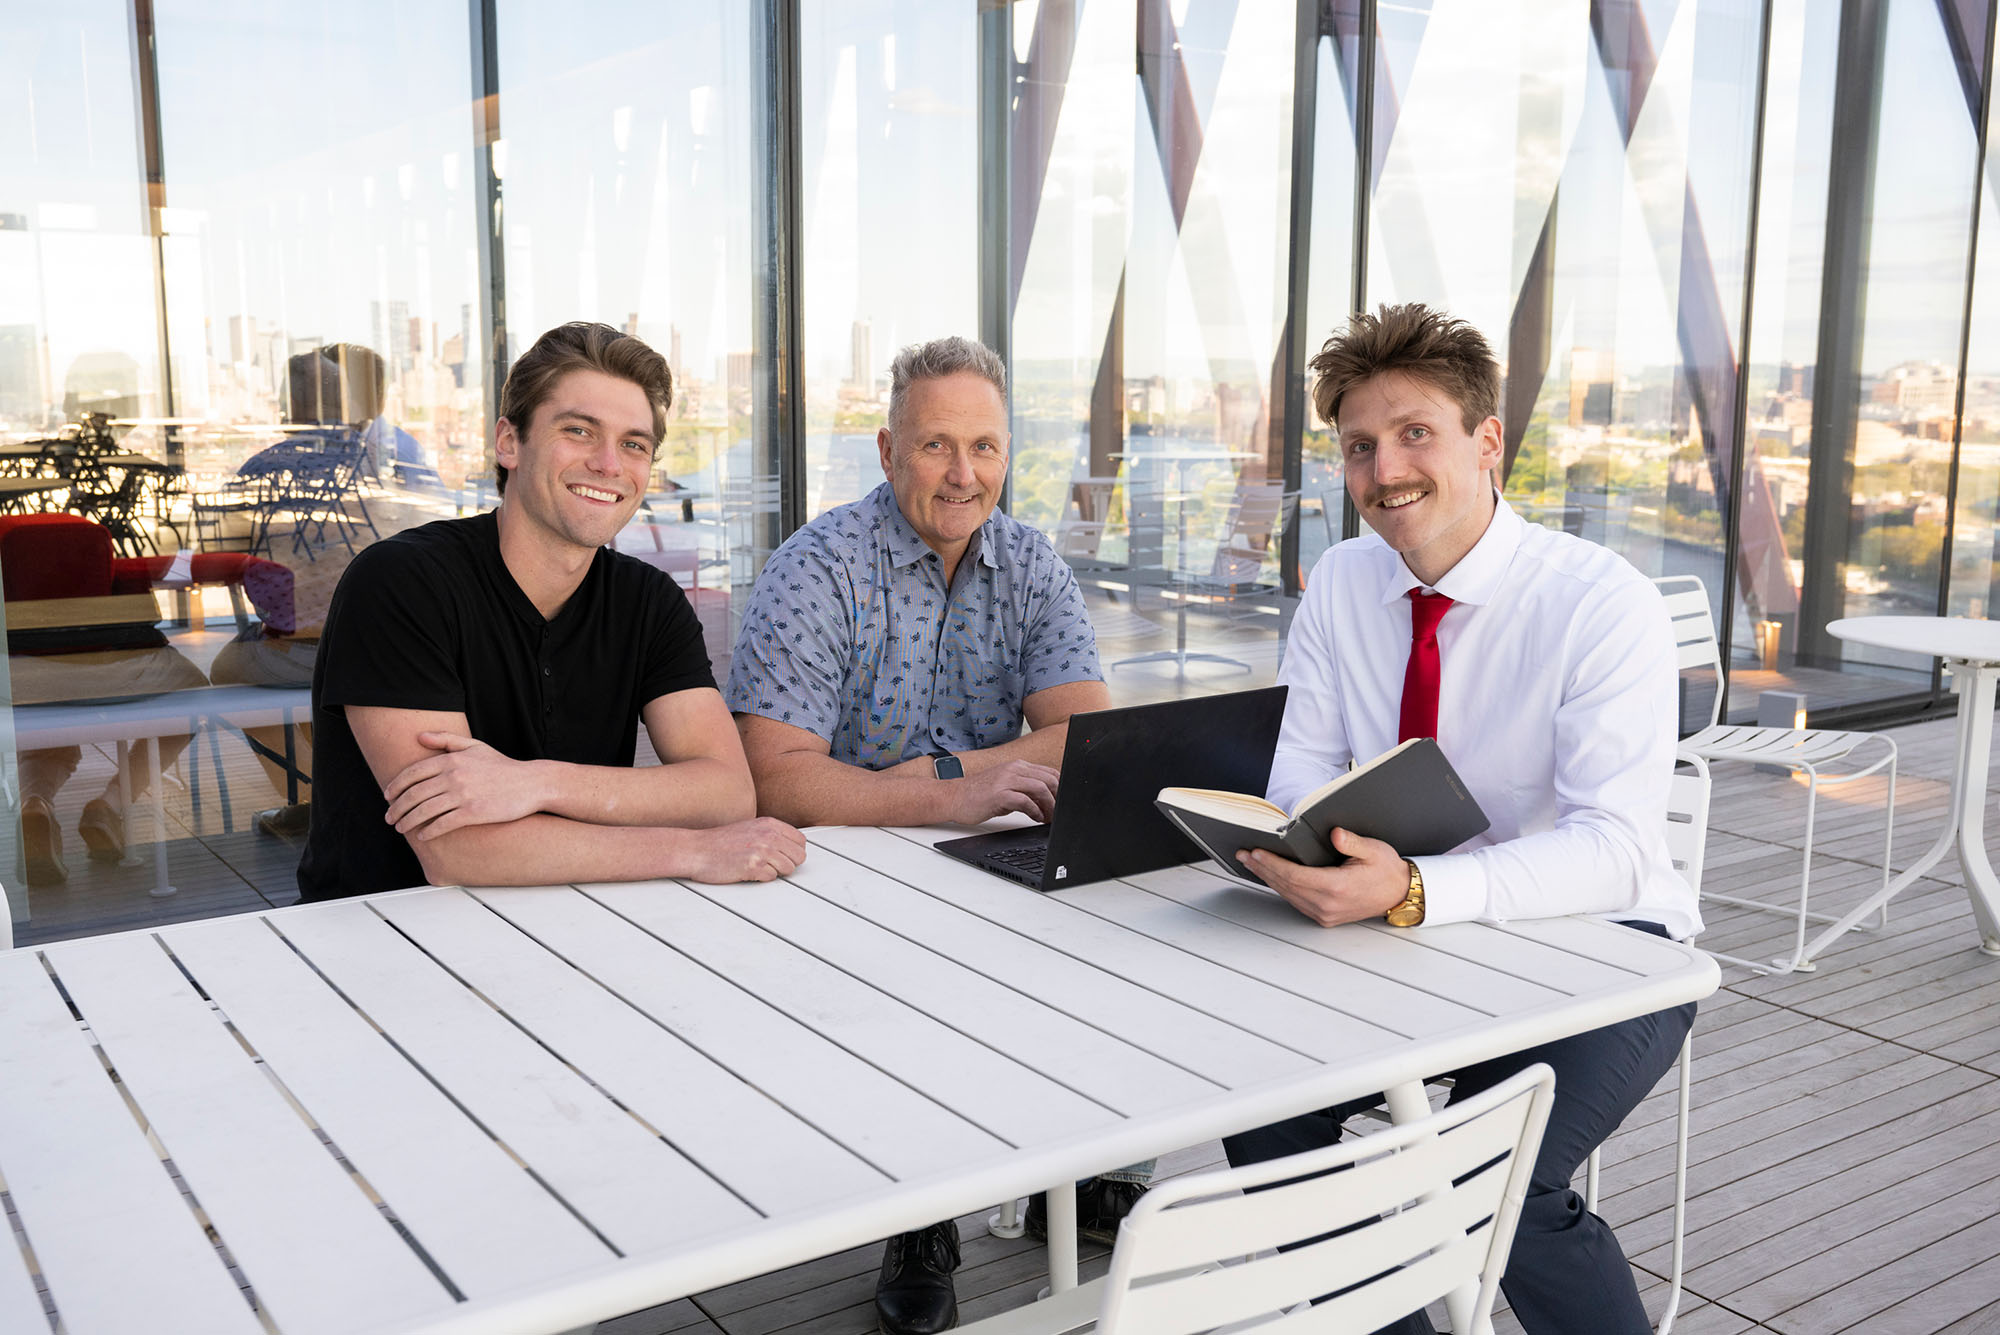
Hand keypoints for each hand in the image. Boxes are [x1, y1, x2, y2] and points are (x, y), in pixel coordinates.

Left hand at [383, 731, 544, 838]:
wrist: (531, 784)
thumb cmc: (503, 767)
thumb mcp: (475, 747)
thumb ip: (446, 739)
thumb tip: (419, 736)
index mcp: (451, 760)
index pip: (412, 773)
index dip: (395, 786)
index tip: (388, 796)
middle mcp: (454, 776)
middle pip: (413, 794)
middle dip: (396, 808)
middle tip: (389, 817)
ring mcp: (463, 795)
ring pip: (423, 810)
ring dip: (407, 821)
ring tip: (400, 828)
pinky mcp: (473, 812)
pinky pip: (442, 824)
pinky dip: (428, 831)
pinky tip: (422, 836)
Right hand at [677, 817, 807, 883]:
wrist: (696, 850)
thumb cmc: (720, 842)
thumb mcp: (750, 828)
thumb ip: (771, 834)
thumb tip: (792, 848)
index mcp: (769, 824)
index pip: (800, 841)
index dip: (793, 852)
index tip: (782, 856)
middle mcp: (768, 835)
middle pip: (799, 857)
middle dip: (787, 864)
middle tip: (769, 865)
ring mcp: (762, 850)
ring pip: (788, 869)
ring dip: (774, 872)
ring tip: (757, 867)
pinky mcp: (753, 866)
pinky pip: (772, 878)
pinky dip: (761, 878)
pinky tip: (746, 871)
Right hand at [943, 760, 1060, 824]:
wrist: (954, 797)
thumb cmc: (979, 794)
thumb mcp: (1006, 786)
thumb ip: (1026, 789)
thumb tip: (1048, 801)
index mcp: (1017, 766)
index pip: (1049, 772)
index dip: (1062, 788)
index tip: (1065, 802)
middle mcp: (1013, 769)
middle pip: (1049, 779)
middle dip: (1059, 797)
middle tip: (1060, 812)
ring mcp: (1006, 780)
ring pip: (1040, 788)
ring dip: (1050, 805)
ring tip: (1050, 817)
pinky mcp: (999, 794)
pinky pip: (1025, 800)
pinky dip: (1035, 811)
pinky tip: (1036, 818)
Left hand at [1240, 827, 1408, 926]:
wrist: (1400, 894)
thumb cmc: (1387, 870)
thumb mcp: (1374, 850)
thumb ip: (1353, 842)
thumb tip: (1335, 834)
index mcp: (1337, 887)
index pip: (1295, 875)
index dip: (1273, 864)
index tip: (1256, 852)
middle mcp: (1327, 904)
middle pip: (1286, 886)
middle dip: (1262, 869)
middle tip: (1243, 854)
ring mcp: (1325, 914)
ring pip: (1288, 895)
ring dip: (1268, 878)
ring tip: (1251, 863)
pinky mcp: (1325, 917)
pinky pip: (1296, 901)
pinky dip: (1281, 888)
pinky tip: (1270, 876)